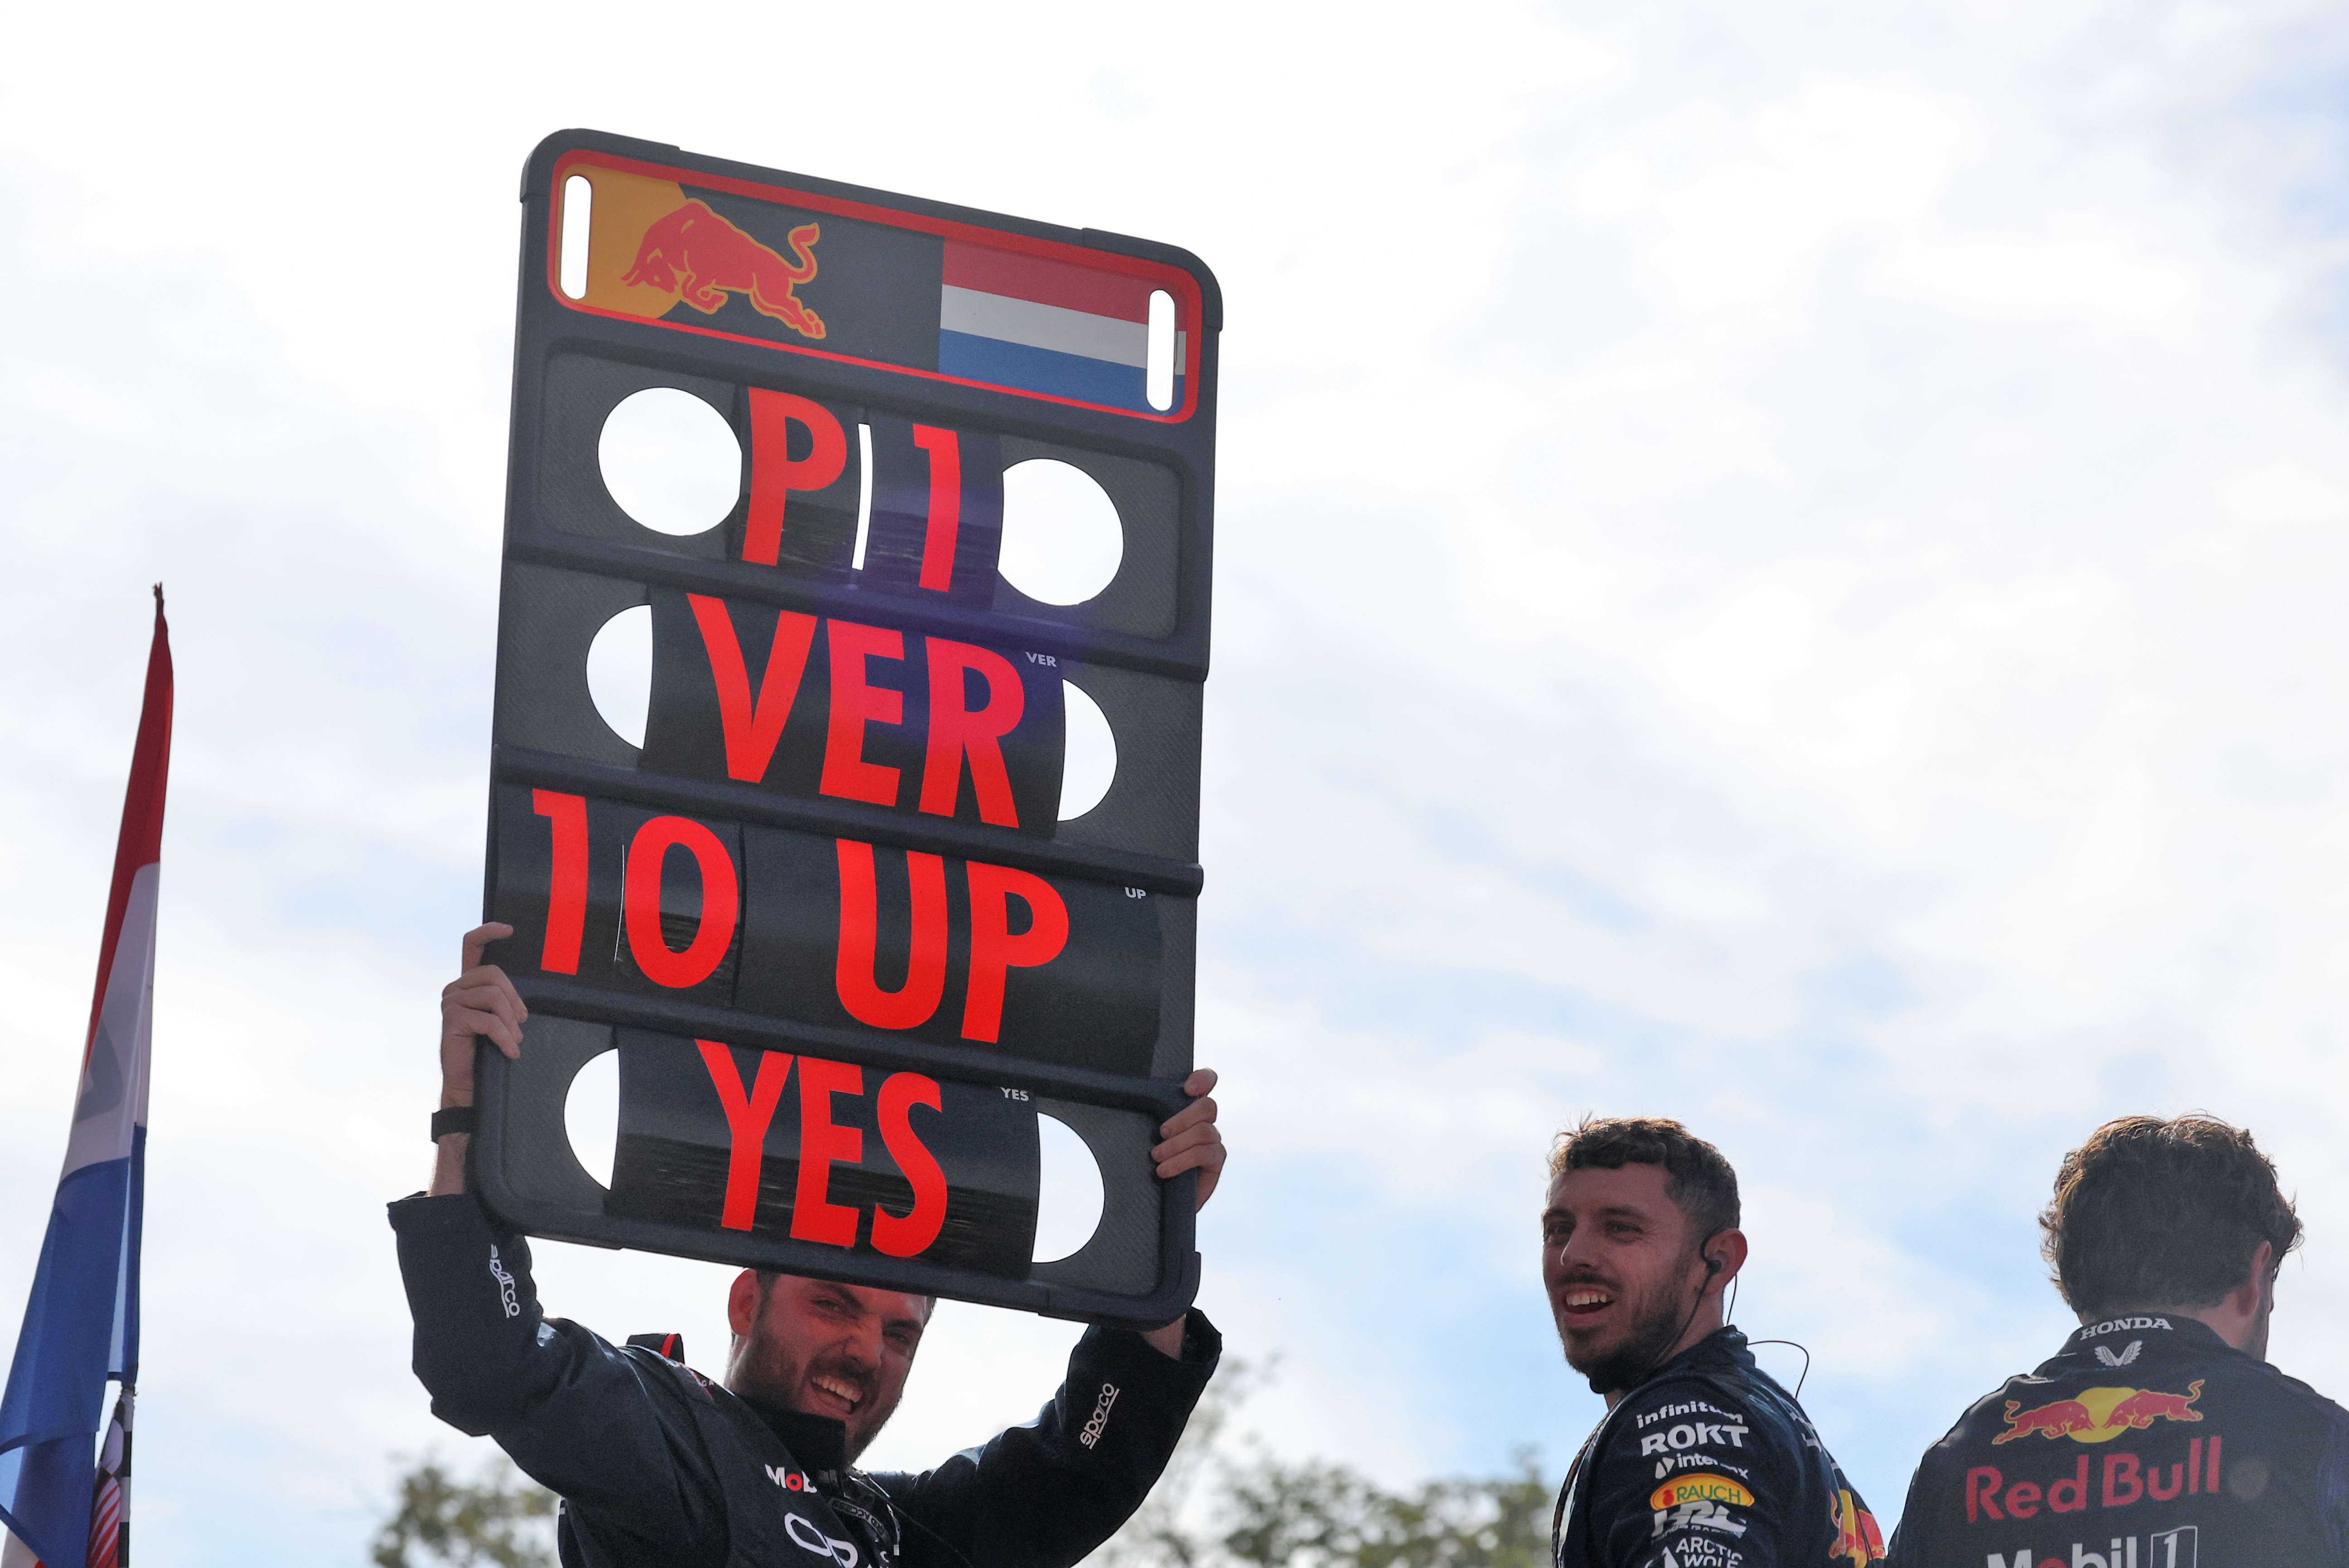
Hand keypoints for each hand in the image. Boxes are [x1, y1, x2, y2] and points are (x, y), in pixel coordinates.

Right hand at [439, 922, 527, 1103]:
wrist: (470, 1081)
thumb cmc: (488, 1048)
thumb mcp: (500, 1017)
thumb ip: (505, 999)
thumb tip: (527, 991)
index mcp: (468, 983)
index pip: (472, 946)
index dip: (488, 933)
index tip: (509, 929)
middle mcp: (455, 987)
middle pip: (493, 974)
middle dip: (514, 999)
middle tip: (521, 1023)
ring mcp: (450, 1002)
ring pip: (494, 996)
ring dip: (510, 1022)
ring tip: (514, 1040)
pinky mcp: (451, 1019)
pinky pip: (489, 1020)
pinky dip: (505, 1037)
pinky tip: (511, 1052)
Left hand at [1151, 1068, 1223, 1211]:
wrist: (1161, 1197)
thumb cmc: (1151, 1160)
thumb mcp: (1147, 1134)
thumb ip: (1147, 1116)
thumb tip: (1122, 1098)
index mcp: (1189, 1107)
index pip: (1207, 1081)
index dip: (1203, 1079)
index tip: (1187, 1088)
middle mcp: (1205, 1121)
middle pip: (1207, 1106)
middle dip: (1182, 1118)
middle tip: (1161, 1132)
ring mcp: (1213, 1140)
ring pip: (1203, 1131)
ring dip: (1176, 1145)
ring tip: (1157, 1157)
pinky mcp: (1216, 1160)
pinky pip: (1204, 1153)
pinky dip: (1181, 1161)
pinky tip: (1165, 1170)